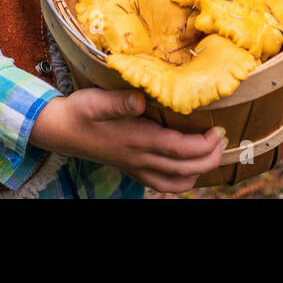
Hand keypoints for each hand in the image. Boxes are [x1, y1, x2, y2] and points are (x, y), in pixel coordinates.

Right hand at [30, 88, 226, 193]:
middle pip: (186, 168)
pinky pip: (163, 184)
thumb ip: (119, 101)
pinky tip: (187, 165)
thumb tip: (141, 98)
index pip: (180, 150)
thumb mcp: (96, 101)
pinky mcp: (132, 169)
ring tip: (211, 151)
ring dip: (199, 170)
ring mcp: (137, 167)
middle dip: (211, 157)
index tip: (220, 129)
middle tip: (223, 138)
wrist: (59, 130)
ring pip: (177, 181)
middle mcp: (140, 159)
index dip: (205, 144)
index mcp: (138, 141)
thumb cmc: (80, 112)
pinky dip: (182, 179)